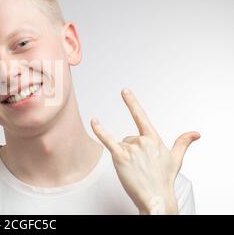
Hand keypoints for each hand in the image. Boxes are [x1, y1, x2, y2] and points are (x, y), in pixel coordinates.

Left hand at [90, 89, 199, 214]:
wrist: (157, 198)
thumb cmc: (164, 180)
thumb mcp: (176, 159)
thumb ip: (182, 143)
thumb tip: (195, 134)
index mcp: (154, 139)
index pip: (141, 116)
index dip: (132, 103)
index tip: (124, 91)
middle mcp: (143, 141)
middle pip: (128, 138)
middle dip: (132, 151)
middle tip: (140, 166)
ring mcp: (132, 149)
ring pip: (121, 144)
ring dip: (124, 156)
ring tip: (134, 170)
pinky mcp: (121, 157)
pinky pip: (108, 140)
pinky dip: (100, 131)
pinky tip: (94, 121)